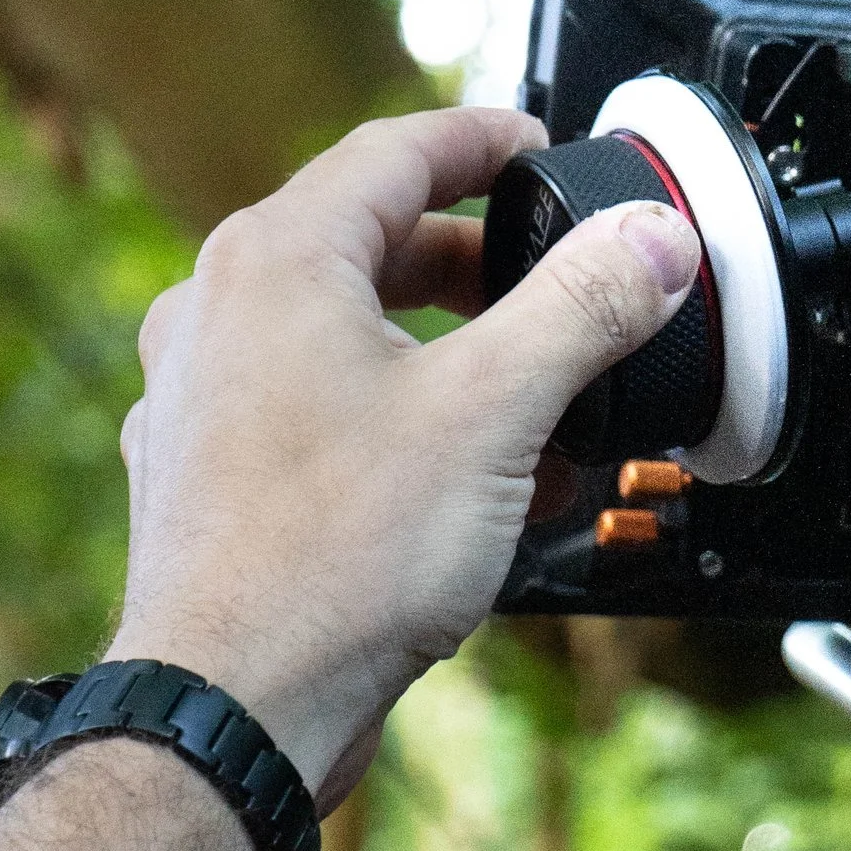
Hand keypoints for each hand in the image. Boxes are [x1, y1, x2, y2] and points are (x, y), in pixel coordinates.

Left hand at [108, 108, 697, 806]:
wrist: (233, 708)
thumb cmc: (330, 562)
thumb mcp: (497, 412)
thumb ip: (585, 309)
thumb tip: (651, 240)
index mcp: (276, 263)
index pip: (392, 153)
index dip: (482, 142)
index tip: (536, 145)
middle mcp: (217, 315)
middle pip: (366, 245)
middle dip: (478, 266)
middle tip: (554, 284)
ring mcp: (199, 400)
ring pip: (342, 337)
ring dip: (446, 357)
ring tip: (532, 405)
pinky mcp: (209, 481)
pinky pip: (319, 416)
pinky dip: (400, 426)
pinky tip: (471, 490)